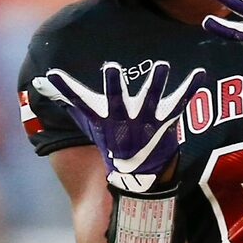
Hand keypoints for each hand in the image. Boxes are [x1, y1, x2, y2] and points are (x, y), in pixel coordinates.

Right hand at [33, 59, 202, 190]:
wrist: (136, 176)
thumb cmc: (110, 142)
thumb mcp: (87, 121)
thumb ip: (67, 99)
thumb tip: (42, 81)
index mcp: (104, 117)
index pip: (80, 101)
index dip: (68, 89)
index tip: (54, 74)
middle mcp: (123, 118)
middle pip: (116, 99)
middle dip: (113, 85)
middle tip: (110, 67)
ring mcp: (146, 120)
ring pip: (150, 99)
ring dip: (156, 82)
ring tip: (161, 65)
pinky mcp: (166, 122)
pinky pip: (180, 102)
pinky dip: (190, 88)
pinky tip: (200, 73)